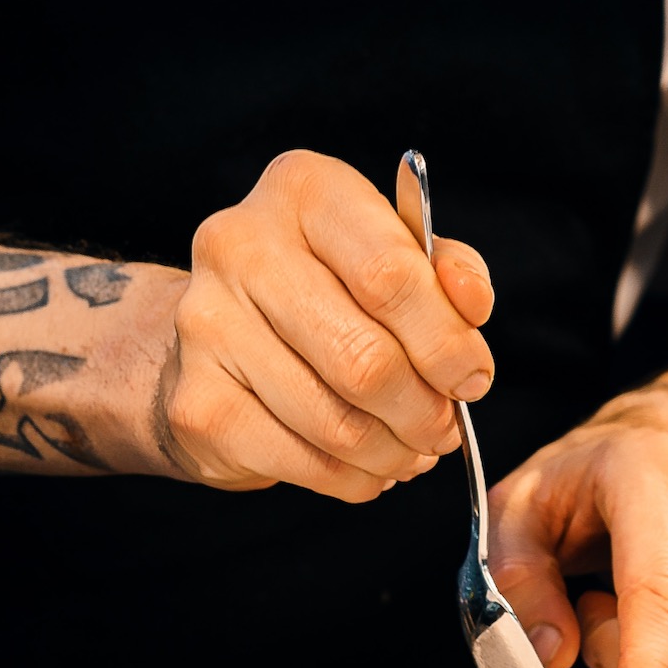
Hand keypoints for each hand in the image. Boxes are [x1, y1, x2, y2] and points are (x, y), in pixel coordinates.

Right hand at [156, 150, 494, 500]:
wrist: (219, 333)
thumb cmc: (324, 286)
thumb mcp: (392, 253)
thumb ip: (445, 270)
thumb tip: (471, 304)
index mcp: (303, 190)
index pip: (391, 275)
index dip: (447, 342)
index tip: (471, 378)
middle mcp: (241, 245)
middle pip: (364, 357)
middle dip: (424, 409)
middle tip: (443, 427)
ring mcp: (207, 325)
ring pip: (337, 422)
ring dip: (393, 451)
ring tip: (410, 450)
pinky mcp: (196, 402)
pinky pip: (301, 461)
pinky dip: (351, 478)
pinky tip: (365, 466)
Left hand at [486, 391, 667, 667]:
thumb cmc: (589, 478)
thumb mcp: (519, 510)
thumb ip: (519, 580)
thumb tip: (552, 653)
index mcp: (657, 470)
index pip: (661, 584)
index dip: (644, 658)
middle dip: (623, 649)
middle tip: (595, 599)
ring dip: (664, 655)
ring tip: (639, 592)